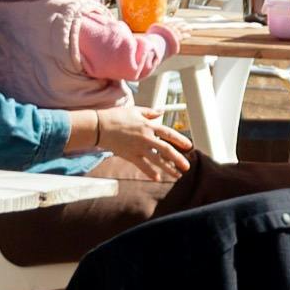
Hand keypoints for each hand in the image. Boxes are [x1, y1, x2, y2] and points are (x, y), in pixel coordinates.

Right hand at [70, 105, 196, 190]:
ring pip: (157, 160)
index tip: (189, 146)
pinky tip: (157, 178)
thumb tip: (161, 111)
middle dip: (178, 159)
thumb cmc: (116, 116)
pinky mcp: (130, 155)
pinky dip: (150, 173)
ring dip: (168, 168)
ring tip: (177, 175)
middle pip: (166, 150)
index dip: (180, 140)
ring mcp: (138, 148)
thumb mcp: (135, 111)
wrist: (100, 127)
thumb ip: (150, 112)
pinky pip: (143, 166)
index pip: (168, 133)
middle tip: (187, 166)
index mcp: (149, 125)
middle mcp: (146, 138)